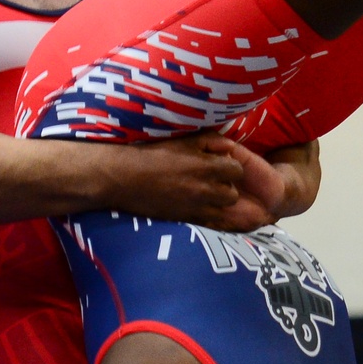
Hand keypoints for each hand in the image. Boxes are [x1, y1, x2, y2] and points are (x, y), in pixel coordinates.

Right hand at [99, 132, 250, 226]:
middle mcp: (206, 190)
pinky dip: (208, 215)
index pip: (237, 170)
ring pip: (223, 210)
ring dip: (218, 203)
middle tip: (212, 181)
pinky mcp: (186, 220)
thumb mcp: (183, 140)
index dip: (230, 167)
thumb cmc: (153, 154)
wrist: (126, 178)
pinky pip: (209, 223)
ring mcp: (197, 207)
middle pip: (233, 194)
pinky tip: (196, 206)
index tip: (219, 165)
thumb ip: (211, 141)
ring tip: (204, 195)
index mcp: (207, 167)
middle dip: (226, 187)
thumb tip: (230, 146)